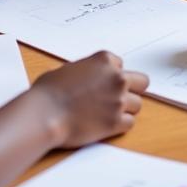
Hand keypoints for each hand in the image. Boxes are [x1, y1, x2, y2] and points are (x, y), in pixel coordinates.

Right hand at [31, 51, 147, 147]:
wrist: (45, 114)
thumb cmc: (49, 92)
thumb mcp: (68, 69)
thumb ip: (88, 71)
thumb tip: (89, 78)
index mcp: (104, 60)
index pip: (120, 65)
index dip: (110, 75)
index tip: (100, 84)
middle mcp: (116, 78)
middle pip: (142, 82)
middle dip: (131, 89)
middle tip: (116, 98)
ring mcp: (119, 100)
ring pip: (137, 104)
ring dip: (125, 109)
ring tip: (106, 114)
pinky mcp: (116, 122)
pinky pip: (130, 123)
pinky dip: (120, 125)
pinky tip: (105, 125)